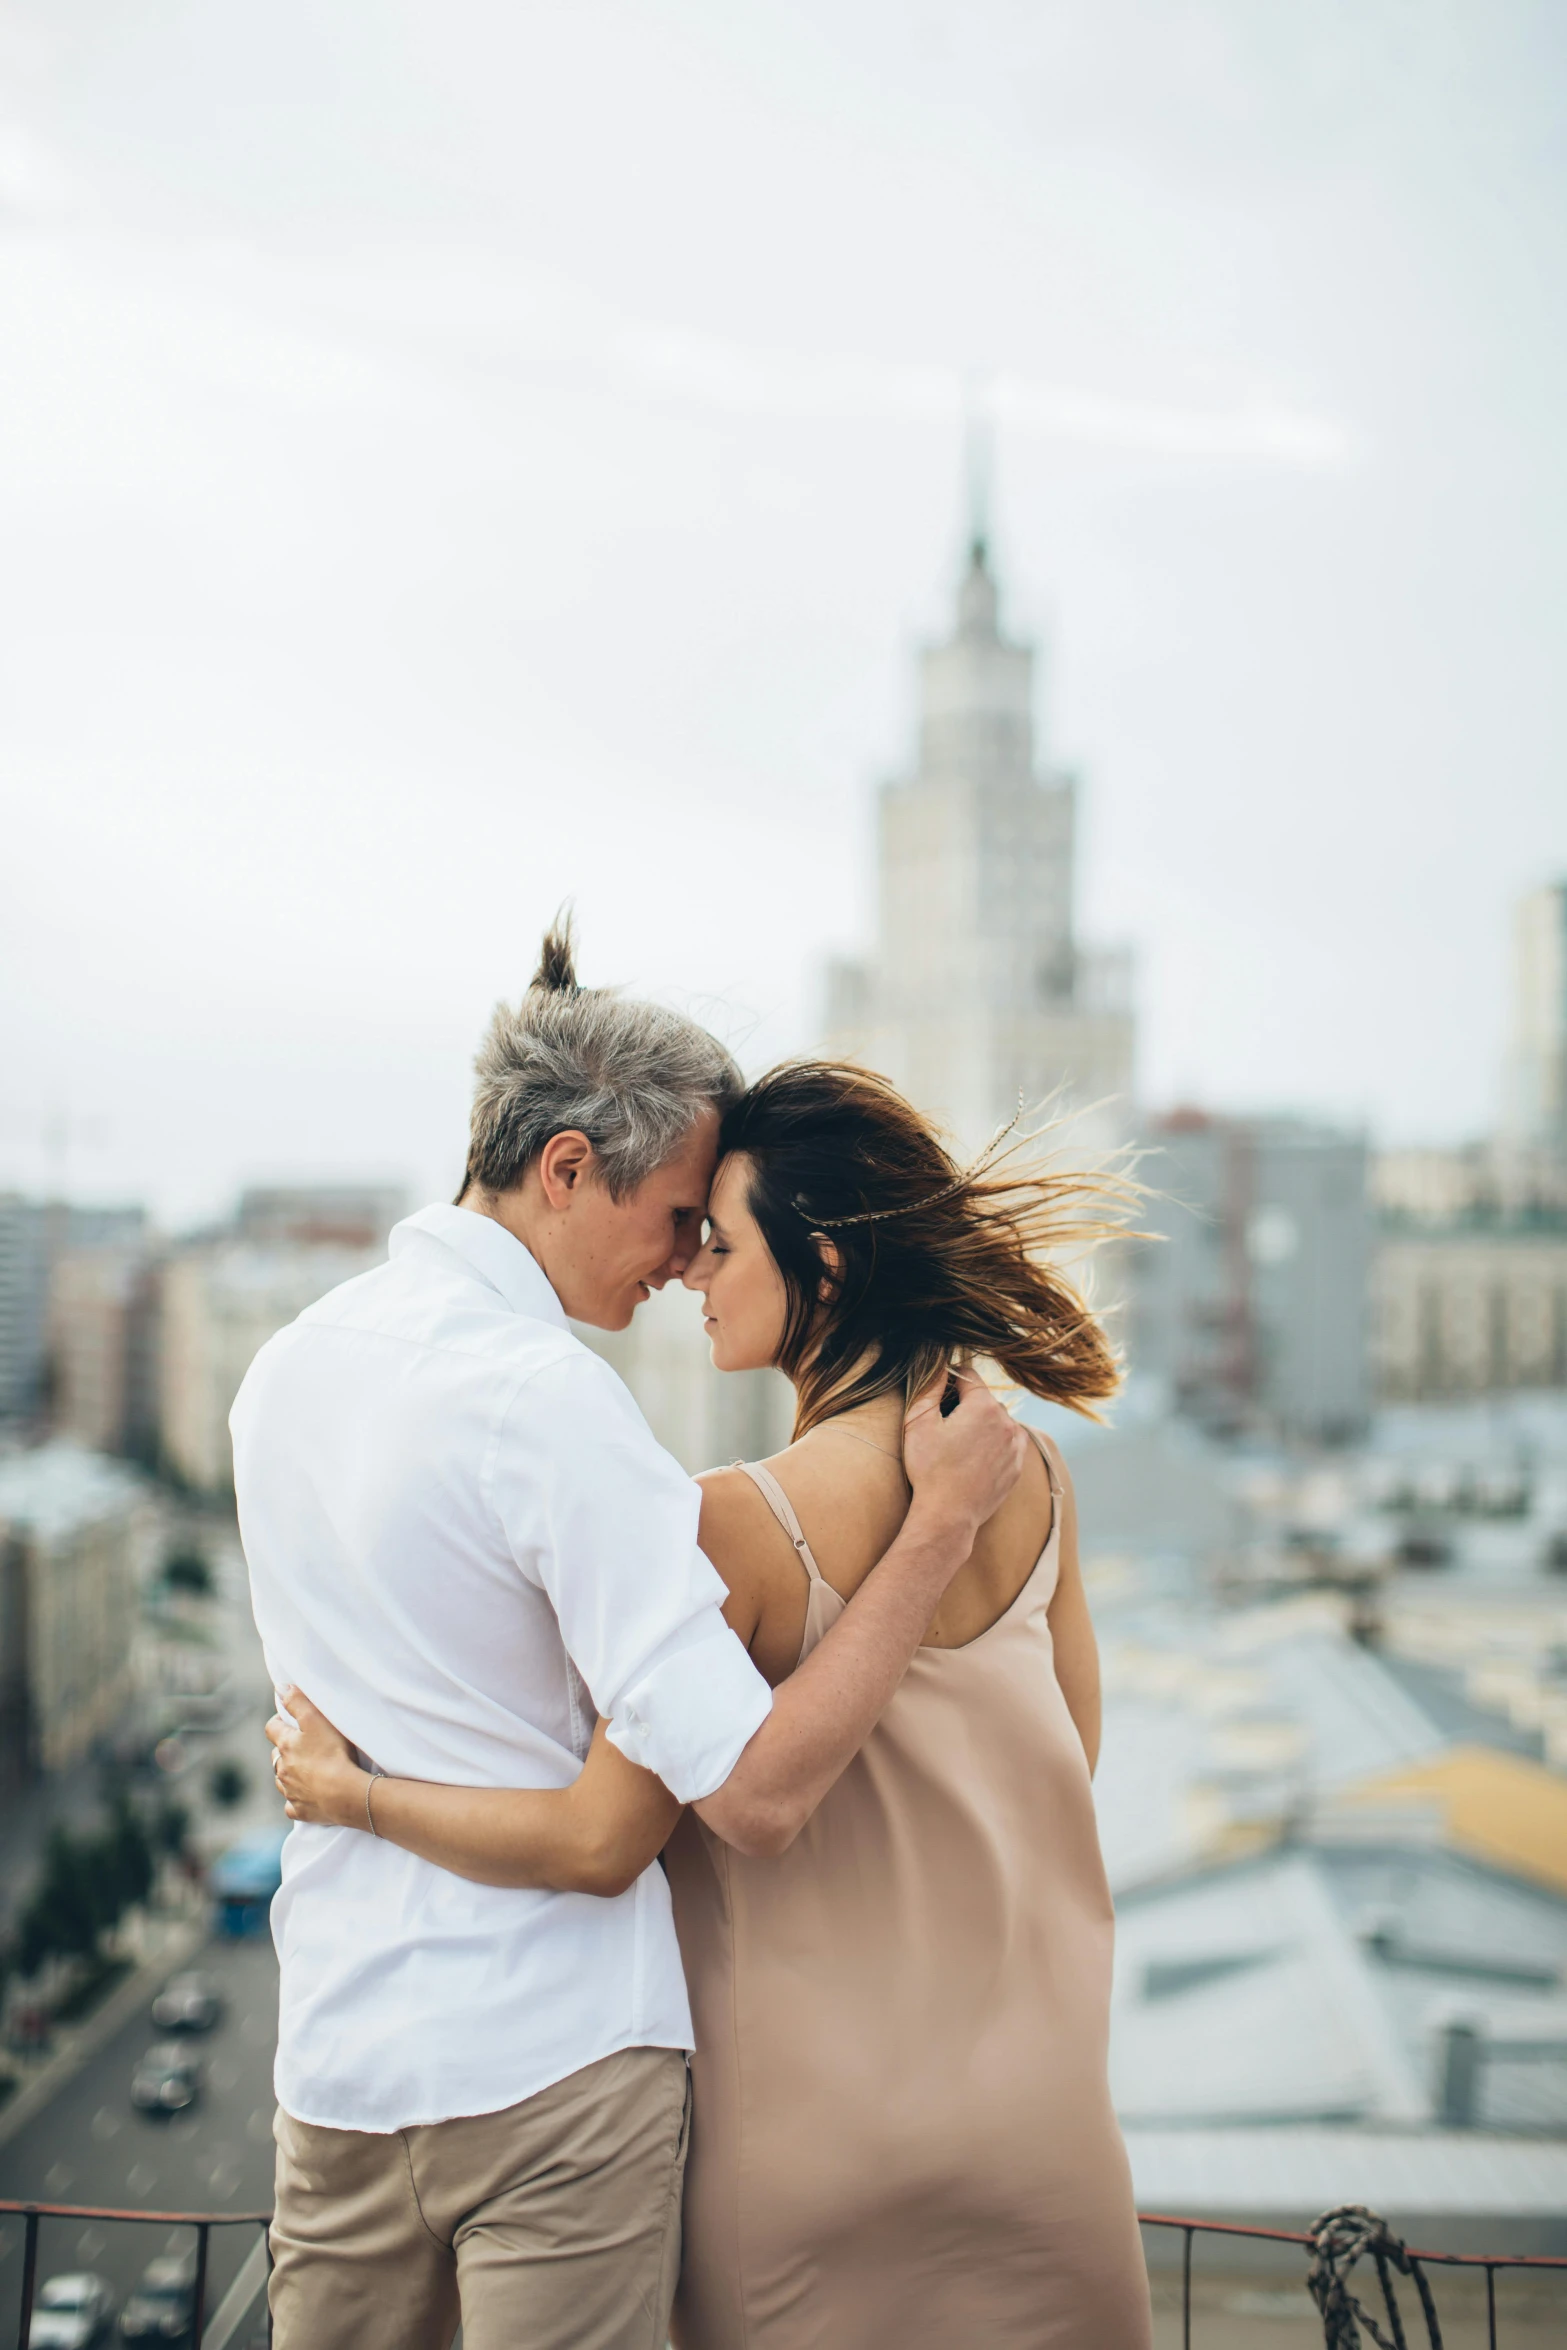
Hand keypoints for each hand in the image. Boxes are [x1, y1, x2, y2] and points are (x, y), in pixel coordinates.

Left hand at [266, 1686, 369, 1827]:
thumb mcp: (316, 1719)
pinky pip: (292, 1805)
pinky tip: (305, 1796)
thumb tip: (279, 1688)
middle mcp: (282, 1769)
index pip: (272, 1728)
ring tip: (306, 1770)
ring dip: (289, 1774)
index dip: (278, 1721)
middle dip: (284, 1750)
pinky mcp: (300, 1810)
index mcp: (286, 1745)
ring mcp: (290, 1791)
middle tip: (302, 1745)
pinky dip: (296, 1800)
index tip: (288, 1718)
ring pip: (282, 1780)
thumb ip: (297, 1701)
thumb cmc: (333, 1753)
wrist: (344, 1793)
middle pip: (276, 1756)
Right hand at [901, 1367, 1029, 1542]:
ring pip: (997, 1422)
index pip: (969, 1377)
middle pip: (984, 1400)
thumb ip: (929, 1387)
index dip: (951, 1382)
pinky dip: (993, 1445)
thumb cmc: (929, 1469)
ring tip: (959, 1447)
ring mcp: (1016, 1446)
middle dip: (966, 1406)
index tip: (939, 1395)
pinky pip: (1007, 1444)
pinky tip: (973, 1459)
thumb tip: (938, 1365)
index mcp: (984, 1407)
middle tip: (945, 1427)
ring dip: (981, 1426)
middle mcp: (1006, 1422)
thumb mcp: (918, 1422)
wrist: (948, 1515)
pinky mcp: (1017, 1466)